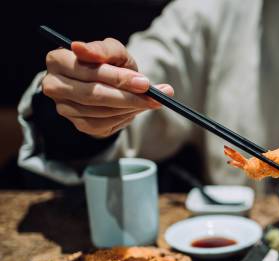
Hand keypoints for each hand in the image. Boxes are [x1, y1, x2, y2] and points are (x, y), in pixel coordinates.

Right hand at [42, 38, 173, 136]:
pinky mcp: (78, 124)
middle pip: (93, 94)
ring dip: (129, 107)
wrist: (111, 84)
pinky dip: (124, 117)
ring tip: (150, 101)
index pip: (86, 70)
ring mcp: (64, 107)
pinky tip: (134, 109)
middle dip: (128, 96)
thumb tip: (81, 48)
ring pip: (100, 111)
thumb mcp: (112, 52)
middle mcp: (54, 85)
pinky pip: (103, 124)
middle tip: (155, 97)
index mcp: (57, 60)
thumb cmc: (110, 64)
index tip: (145, 82)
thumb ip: (103, 49)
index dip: (116, 77)